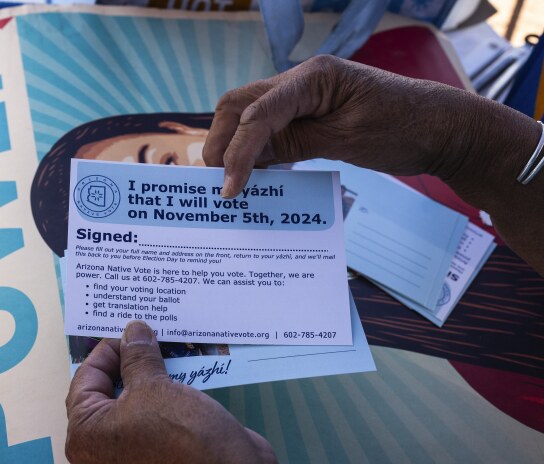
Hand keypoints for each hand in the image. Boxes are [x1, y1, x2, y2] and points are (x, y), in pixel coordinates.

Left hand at [66, 321, 269, 463]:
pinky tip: (180, 374)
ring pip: (132, 405)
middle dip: (127, 362)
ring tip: (164, 348)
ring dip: (148, 378)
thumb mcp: (153, 385)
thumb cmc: (180, 435)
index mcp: (84, 436)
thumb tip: (133, 331)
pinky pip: (151, 419)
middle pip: (106, 393)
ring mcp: (128, 459)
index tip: (131, 329)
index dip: (108, 350)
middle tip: (146, 334)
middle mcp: (99, 451)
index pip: (85, 379)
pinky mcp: (156, 459)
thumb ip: (137, 355)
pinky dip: (162, 397)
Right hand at [203, 55, 525, 197]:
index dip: (237, 152)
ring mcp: (305, 97)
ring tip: (228, 181)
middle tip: (216, 182)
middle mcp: (302, 81)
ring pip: (250, 116)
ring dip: (234, 146)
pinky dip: (257, 151)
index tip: (229, 189)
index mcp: (313, 77)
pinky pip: (272, 129)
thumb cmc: (405, 128)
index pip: (257, 113)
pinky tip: (255, 175)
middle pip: (240, 105)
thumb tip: (248, 159)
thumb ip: (295, 144)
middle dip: (221, 142)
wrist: (443, 130)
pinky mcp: (311, 115)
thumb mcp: (346, 140)